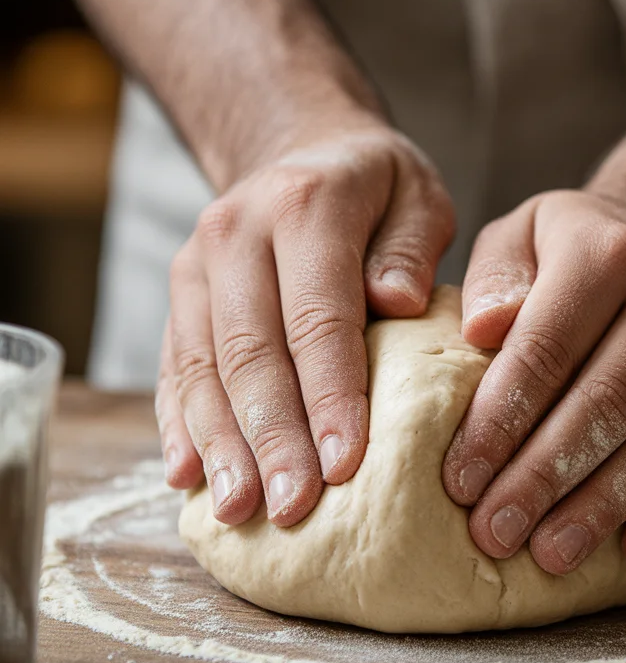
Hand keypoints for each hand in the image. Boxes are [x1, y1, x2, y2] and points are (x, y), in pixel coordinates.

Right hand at [156, 122, 454, 525]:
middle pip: (251, 352)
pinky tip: (187, 477)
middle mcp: (235, 234)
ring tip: (238, 511)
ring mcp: (196, 267)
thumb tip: (398, 302)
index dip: (331, 396)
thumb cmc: (376, 190)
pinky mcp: (178, 297)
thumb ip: (411, 247)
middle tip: (291, 509)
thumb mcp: (417, 196)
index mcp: (304, 207)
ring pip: (201, 367)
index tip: (346, 466)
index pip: (318, 317)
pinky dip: (179, 424)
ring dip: (221, 445)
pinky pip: (171, 367)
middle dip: (271, 439)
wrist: (299, 151)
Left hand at [442, 189, 625, 572]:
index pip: (546, 349)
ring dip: (603, 506)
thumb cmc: (566, 252)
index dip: (500, 422)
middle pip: (607, 403)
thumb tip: (482, 332)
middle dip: (544, 478)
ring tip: (550, 554)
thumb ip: (494, 279)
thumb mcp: (518, 238)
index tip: (459, 481)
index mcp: (609, 253)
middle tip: (495, 533)